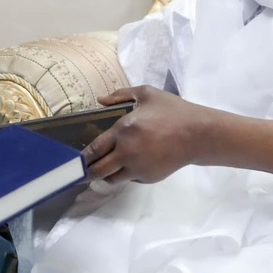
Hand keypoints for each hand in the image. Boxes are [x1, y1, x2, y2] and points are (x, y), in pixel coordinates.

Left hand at [83, 85, 207, 183]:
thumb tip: (100, 100)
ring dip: (106, 174)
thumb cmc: (172, 111)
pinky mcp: (148, 177)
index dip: (82, 157)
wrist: (197, 134)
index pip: (94, 149)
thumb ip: (121, 95)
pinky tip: (131, 163)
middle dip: (86, 172)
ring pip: (112, 178)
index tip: (74, 159)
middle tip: (80, 172)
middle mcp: (127, 152)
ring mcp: (138, 167)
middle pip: (98, 170)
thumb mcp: (146, 94)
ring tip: (105, 167)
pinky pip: (130, 178)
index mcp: (123, 130)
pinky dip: (126, 173)